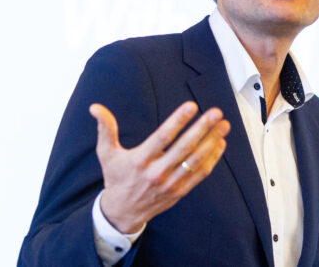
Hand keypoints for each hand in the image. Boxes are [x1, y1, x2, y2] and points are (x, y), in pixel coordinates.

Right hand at [89, 101, 229, 233]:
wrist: (122, 212)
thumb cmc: (115, 177)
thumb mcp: (106, 153)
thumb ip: (105, 128)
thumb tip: (95, 107)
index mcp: (140, 160)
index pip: (163, 137)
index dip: (178, 121)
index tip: (191, 106)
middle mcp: (157, 172)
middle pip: (184, 147)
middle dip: (202, 128)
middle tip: (216, 113)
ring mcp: (171, 183)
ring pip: (196, 160)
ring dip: (212, 141)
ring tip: (224, 125)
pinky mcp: (180, 192)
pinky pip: (200, 174)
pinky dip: (212, 159)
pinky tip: (220, 144)